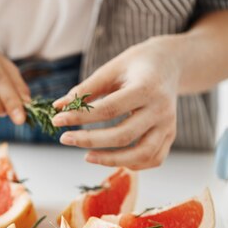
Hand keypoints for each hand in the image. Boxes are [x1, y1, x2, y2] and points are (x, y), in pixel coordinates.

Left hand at [52, 36, 180, 169]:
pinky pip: (153, 159)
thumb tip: (58, 108)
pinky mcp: (170, 136)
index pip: (109, 109)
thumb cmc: (136, 65)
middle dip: (89, 140)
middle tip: (65, 139)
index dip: (80, 117)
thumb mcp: (111, 69)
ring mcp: (168, 125)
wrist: (170, 63)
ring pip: (141, 154)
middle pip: (123, 135)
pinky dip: (132, 164)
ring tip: (86, 156)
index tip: (57, 120)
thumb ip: (86, 89)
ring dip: (111, 160)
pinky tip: (111, 158)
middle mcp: (161, 110)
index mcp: (147, 88)